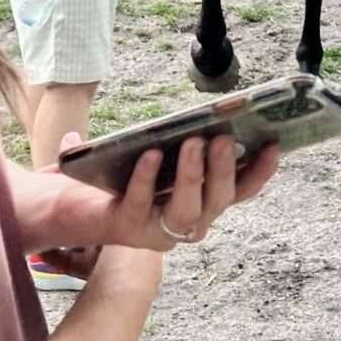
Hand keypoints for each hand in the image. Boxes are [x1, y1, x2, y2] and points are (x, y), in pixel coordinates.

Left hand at [25, 132, 279, 268]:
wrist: (65, 201)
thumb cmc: (121, 173)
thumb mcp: (156, 151)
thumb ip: (178, 137)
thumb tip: (205, 110)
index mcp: (199, 202)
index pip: (239, 191)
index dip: (259, 173)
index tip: (275, 144)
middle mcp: (185, 223)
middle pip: (218, 201)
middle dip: (225, 168)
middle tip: (224, 137)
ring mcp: (157, 231)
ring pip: (187, 210)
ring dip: (193, 176)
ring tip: (191, 143)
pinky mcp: (126, 228)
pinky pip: (141, 204)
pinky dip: (148, 179)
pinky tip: (150, 155)